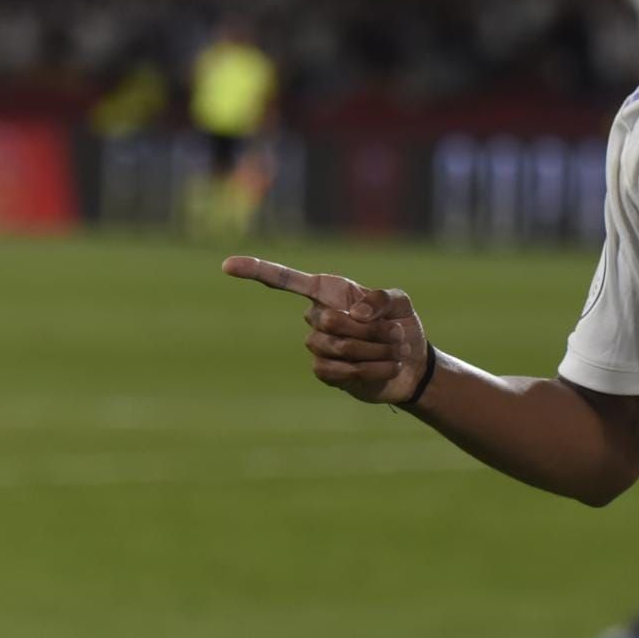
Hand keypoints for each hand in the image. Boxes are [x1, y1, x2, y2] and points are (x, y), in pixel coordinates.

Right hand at [222, 256, 429, 404]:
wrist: (411, 365)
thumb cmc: (401, 326)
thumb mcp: (401, 304)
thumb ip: (382, 298)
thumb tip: (351, 312)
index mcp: (330, 291)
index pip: (288, 281)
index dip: (257, 271)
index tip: (227, 266)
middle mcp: (318, 316)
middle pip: (324, 320)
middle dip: (367, 329)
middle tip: (393, 333)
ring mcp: (319, 345)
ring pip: (333, 347)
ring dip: (373, 350)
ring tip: (392, 350)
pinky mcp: (325, 371)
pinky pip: (334, 370)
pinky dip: (368, 369)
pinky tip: (385, 367)